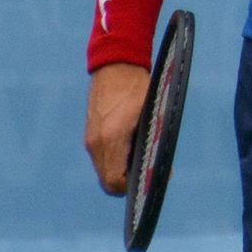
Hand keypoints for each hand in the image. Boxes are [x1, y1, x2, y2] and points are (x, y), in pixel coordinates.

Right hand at [84, 63, 149, 194]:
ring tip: (140, 159)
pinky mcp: (90, 134)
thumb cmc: (138, 86)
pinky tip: (130, 149)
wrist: (116, 64)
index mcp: (112, 137)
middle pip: (108, 181)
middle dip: (127, 183)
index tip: (148, 179)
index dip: (132, 187)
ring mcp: (90, 139)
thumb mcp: (152, 112)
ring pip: (103, 171)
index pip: (115, 181)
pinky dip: (113, 161)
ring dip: (119, 172)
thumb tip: (161, 169)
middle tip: (146, 172)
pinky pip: (100, 159)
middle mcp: (96, 142)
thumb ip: (154, 141)